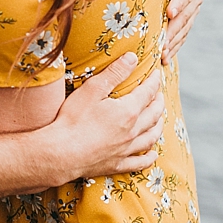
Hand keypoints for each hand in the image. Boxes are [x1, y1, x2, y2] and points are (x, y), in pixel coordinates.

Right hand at [43, 53, 164, 182]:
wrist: (62, 152)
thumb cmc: (74, 119)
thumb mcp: (92, 89)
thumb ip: (114, 73)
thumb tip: (133, 58)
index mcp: (128, 111)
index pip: (148, 93)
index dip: (154, 82)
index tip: (157, 74)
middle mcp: (133, 131)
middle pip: (154, 114)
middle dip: (159, 101)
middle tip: (159, 94)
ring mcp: (126, 149)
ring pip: (151, 137)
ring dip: (158, 126)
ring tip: (159, 119)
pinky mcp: (118, 164)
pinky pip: (140, 162)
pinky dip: (149, 157)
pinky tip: (152, 154)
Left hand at [161, 0, 201, 63]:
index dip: (179, 2)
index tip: (169, 13)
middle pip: (185, 16)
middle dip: (173, 30)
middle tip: (161, 43)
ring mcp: (191, 12)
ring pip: (183, 30)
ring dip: (172, 43)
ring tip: (161, 55)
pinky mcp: (185, 22)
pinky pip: (180, 36)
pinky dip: (173, 48)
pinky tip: (164, 60)